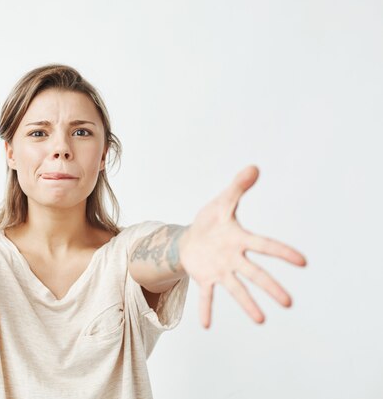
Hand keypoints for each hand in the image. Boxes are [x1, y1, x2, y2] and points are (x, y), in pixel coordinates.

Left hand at [178, 165, 306, 328]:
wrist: (190, 238)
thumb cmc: (211, 221)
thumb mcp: (221, 202)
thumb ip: (237, 187)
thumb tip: (254, 167)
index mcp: (240, 239)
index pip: (264, 245)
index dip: (282, 252)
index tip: (302, 262)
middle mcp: (234, 258)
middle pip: (255, 273)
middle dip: (271, 287)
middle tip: (289, 303)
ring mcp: (220, 270)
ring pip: (236, 288)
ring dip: (247, 304)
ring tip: (261, 321)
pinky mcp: (205, 278)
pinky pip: (206, 296)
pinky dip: (206, 309)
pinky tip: (206, 324)